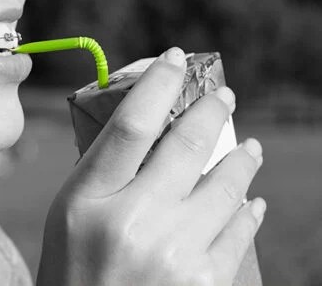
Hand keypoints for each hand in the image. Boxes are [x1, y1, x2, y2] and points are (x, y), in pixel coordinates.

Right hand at [37, 47, 265, 285]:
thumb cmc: (74, 271)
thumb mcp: (69, 217)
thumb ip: (103, 176)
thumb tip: (150, 129)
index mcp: (87, 201)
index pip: (130, 124)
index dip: (158, 84)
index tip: (175, 59)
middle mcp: (133, 221)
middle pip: (185, 146)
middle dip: (211, 112)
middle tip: (223, 95)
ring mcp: (175, 254)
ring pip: (224, 186)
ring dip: (242, 160)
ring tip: (249, 148)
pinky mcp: (205, 283)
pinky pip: (239, 230)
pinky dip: (248, 210)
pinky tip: (252, 201)